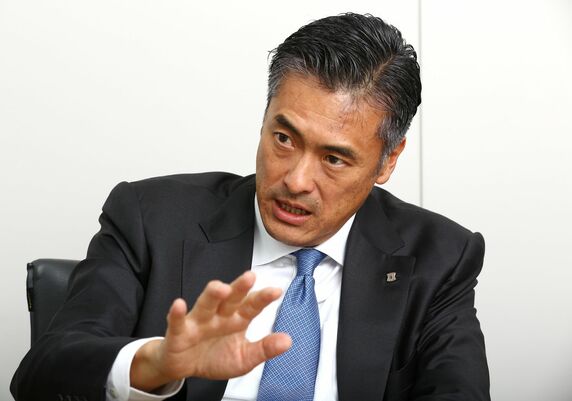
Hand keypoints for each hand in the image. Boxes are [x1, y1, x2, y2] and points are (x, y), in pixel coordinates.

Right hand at [130, 271, 291, 391]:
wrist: (185, 367)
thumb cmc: (215, 357)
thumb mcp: (244, 358)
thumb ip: (264, 349)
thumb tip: (287, 340)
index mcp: (236, 319)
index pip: (251, 306)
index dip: (262, 298)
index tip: (275, 291)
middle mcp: (219, 316)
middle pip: (231, 299)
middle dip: (239, 287)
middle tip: (250, 277)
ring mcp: (199, 321)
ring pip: (206, 304)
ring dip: (212, 294)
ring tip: (221, 288)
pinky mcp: (179, 331)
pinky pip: (178, 321)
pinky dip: (177, 313)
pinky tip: (179, 305)